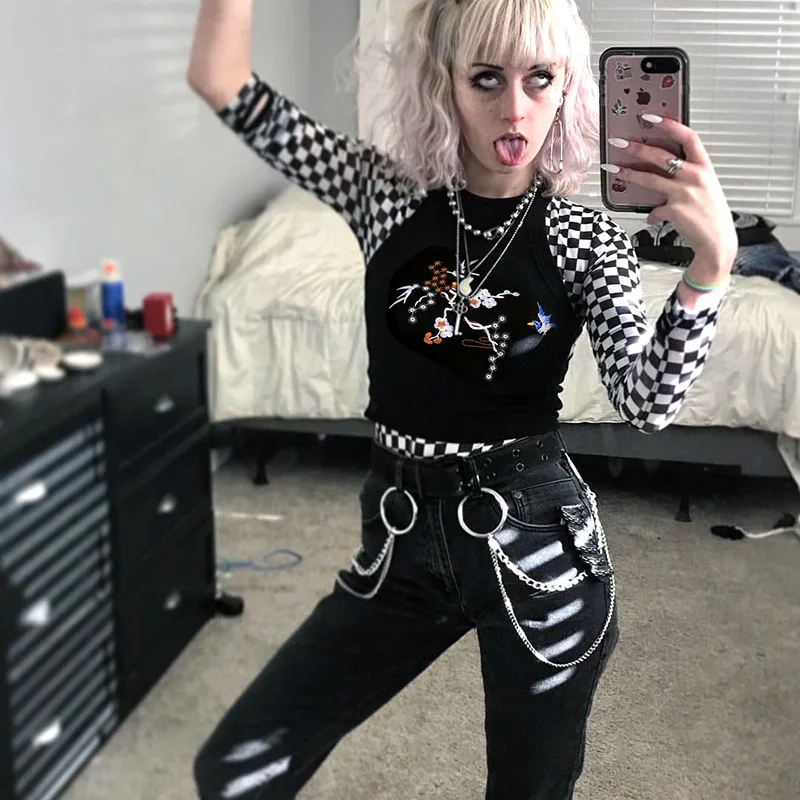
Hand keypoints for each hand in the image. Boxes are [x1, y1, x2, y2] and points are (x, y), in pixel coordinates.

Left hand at [603, 116, 737, 277]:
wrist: (718, 242)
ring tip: (612, 169)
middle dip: (637, 147)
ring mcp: (685, 193)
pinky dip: (652, 214)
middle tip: (619, 142)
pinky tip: (651, 218)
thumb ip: (687, 177)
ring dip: (628, 173)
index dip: (669, 124)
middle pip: (661, 155)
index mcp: (704, 167)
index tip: (650, 117)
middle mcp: (695, 176)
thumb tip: (662, 175)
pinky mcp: (675, 210)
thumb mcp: (706, 188)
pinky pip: (654, 210)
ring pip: (649, 179)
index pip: (688, 137)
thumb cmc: (712, 215)